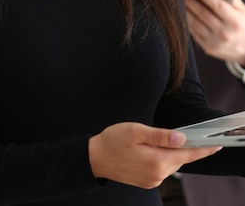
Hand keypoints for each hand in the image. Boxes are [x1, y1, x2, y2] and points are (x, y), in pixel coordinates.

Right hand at [88, 122, 220, 188]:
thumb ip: (160, 135)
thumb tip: (181, 138)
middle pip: (181, 159)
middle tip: (196, 135)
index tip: (216, 145)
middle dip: (188, 147)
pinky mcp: (148, 181)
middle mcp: (158, 174)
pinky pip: (163, 168)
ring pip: (172, 163)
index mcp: (156, 161)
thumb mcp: (136, 131)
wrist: (95, 158)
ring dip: (175, 152)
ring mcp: (153, 180)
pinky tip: (158, 149)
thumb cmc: (113, 141)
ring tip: (172, 139)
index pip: (187, 154)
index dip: (203, 149)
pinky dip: (165, 158)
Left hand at [185, 0, 244, 62]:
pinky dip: (187, 21)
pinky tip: (184, 12)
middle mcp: (225, 33)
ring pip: (195, 23)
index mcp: (235, 22)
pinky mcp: (207, 48)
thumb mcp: (244, 12)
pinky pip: (193, 32)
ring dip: (186, 10)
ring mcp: (215, 42)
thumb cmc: (244, 26)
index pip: (217, 6)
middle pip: (202, 13)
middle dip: (190, 0)